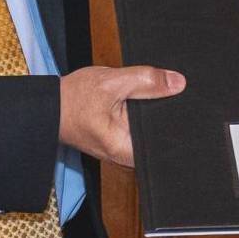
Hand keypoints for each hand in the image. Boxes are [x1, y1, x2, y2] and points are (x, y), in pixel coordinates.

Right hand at [58, 65, 185, 167]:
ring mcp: (123, 149)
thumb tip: (178, 82)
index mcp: (127, 149)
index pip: (166, 143)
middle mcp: (127, 155)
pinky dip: (142, 113)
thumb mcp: (111, 83)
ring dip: (153, 112)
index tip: (189, 107)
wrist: (49, 106)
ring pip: (150, 131)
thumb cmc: (73, 99)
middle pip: (160, 137)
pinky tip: (140, 99)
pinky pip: (140, 128)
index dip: (178, 123)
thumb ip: (146, 81)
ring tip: (154, 94)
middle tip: (175, 93)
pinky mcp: (120, 140)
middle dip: (166, 114)